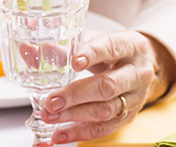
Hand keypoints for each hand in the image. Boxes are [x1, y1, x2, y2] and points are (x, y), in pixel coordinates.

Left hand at [41, 30, 175, 143]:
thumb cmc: (113, 50)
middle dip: (76, 95)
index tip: (74, 61)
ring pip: (106, 110)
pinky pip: (105, 128)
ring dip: (74, 115)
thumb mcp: (93, 41)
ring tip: (50, 116)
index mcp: (129, 46)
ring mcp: (135, 97)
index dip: (92, 54)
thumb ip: (64, 47)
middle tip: (51, 101)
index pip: (110, 48)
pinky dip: (80, 132)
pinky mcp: (128, 116)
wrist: (143, 65)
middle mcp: (136, 73)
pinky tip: (60, 134)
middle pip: (108, 86)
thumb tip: (32, 49)